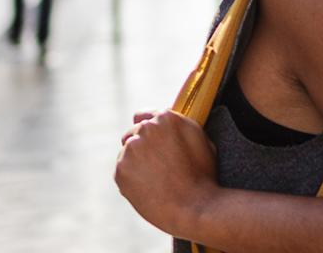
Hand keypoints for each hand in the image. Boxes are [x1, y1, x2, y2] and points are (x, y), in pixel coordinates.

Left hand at [116, 110, 217, 234]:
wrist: (193, 207)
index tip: (156, 141)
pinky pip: (123, 171)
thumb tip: (158, 116)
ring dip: (138, 161)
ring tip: (158, 179)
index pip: (147, 116)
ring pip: (128, 153)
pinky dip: (132, 178)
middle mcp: (145, 129)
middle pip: (134, 133)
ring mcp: (130, 150)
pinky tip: (151, 187)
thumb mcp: (201, 140)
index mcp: (167, 118)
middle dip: (144, 145)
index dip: (153, 131)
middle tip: (161, 164)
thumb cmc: (202, 175)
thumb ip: (179, 125)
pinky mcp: (120, 171)